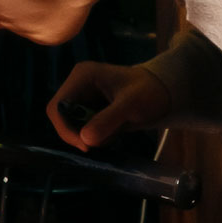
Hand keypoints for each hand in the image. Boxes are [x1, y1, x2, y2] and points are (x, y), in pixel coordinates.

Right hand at [47, 61, 172, 148]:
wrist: (163, 92)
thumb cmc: (149, 92)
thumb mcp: (131, 105)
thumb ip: (108, 120)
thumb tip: (85, 139)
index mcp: (82, 76)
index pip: (57, 106)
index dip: (65, 128)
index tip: (85, 145)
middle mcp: (77, 85)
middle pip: (61, 117)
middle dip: (76, 134)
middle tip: (98, 145)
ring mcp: (82, 97)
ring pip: (71, 125)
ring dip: (87, 136)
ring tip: (113, 134)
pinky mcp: (89, 109)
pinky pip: (82, 128)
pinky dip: (94, 136)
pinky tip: (113, 132)